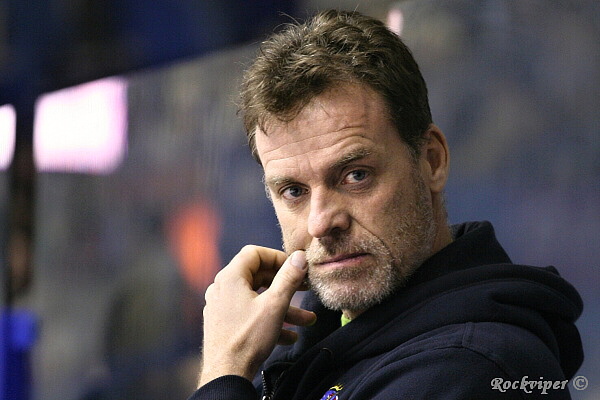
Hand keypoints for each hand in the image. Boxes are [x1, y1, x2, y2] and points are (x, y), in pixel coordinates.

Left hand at [198, 246, 315, 386]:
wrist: (226, 374)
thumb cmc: (248, 338)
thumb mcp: (275, 305)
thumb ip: (289, 278)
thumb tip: (300, 256)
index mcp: (231, 277)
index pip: (254, 253)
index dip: (278, 257)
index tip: (295, 268)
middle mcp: (222, 288)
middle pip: (258, 276)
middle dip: (285, 285)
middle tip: (306, 289)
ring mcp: (221, 307)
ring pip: (257, 299)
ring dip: (283, 308)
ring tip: (307, 320)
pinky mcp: (224, 324)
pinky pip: (250, 315)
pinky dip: (269, 321)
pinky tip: (290, 335)